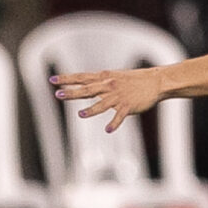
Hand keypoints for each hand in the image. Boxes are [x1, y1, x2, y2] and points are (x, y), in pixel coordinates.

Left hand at [50, 68, 164, 132]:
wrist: (155, 81)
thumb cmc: (133, 80)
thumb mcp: (113, 77)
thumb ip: (99, 83)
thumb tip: (85, 86)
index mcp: (104, 78)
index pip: (81, 78)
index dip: (67, 79)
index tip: (52, 80)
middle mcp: (109, 86)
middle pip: (87, 90)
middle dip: (72, 93)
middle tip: (58, 95)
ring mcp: (118, 96)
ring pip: (102, 104)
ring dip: (91, 110)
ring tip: (80, 114)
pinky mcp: (128, 106)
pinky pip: (120, 116)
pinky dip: (114, 123)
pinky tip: (108, 130)